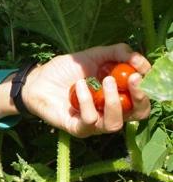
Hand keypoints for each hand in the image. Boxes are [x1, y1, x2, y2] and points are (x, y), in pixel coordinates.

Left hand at [0, 44, 151, 136]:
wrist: (37, 79)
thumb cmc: (64, 70)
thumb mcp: (94, 55)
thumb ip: (118, 53)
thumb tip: (142, 61)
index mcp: (117, 98)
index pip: (141, 102)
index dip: (145, 90)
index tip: (139, 73)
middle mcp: (109, 113)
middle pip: (136, 116)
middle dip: (139, 98)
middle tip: (132, 78)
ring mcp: (93, 123)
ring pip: (114, 123)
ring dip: (113, 101)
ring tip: (105, 80)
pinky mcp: (77, 128)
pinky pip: (89, 120)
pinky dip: (87, 101)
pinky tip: (80, 85)